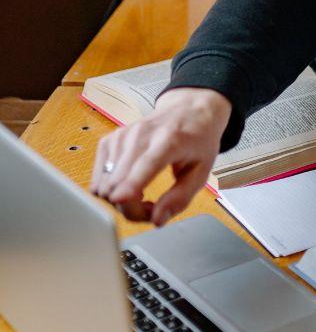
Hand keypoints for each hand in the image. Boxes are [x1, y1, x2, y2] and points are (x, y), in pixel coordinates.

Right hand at [89, 87, 230, 225]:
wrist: (187, 110)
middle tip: (150, 207)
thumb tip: (157, 220)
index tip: (119, 199)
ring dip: (119, 200)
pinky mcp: (109, 140)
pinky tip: (129, 184)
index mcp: (170, 140)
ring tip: (142, 194)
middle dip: (130, 207)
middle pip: (118, 182)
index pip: (145, 164)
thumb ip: (180, 198)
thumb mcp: (201, 171)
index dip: (130, 185)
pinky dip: (111, 188)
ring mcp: (121, 137)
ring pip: (104, 184)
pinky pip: (98, 178)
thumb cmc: (197, 140)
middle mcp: (141, 135)